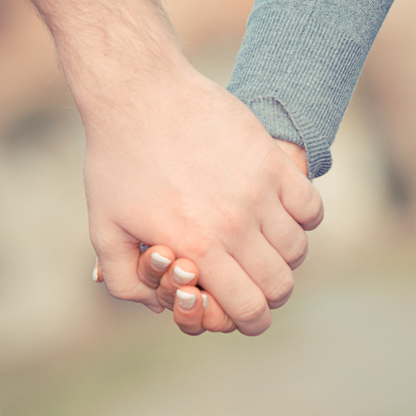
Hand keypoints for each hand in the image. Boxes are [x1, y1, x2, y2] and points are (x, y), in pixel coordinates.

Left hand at [94, 139, 312, 336]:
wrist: (139, 94)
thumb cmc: (117, 162)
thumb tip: (158, 306)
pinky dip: (303, 220)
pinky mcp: (272, 161)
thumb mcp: (103, 228)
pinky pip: (312, 208)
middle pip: (279, 285)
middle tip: (254, 281)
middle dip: (268, 295)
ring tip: (261, 245)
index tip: (247, 314)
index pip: (248, 309)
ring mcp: (259, 191)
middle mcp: (235, 225)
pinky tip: (279, 213)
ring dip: (283, 258)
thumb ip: (125, 280)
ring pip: (297, 249)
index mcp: (197, 248)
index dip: (251, 321)